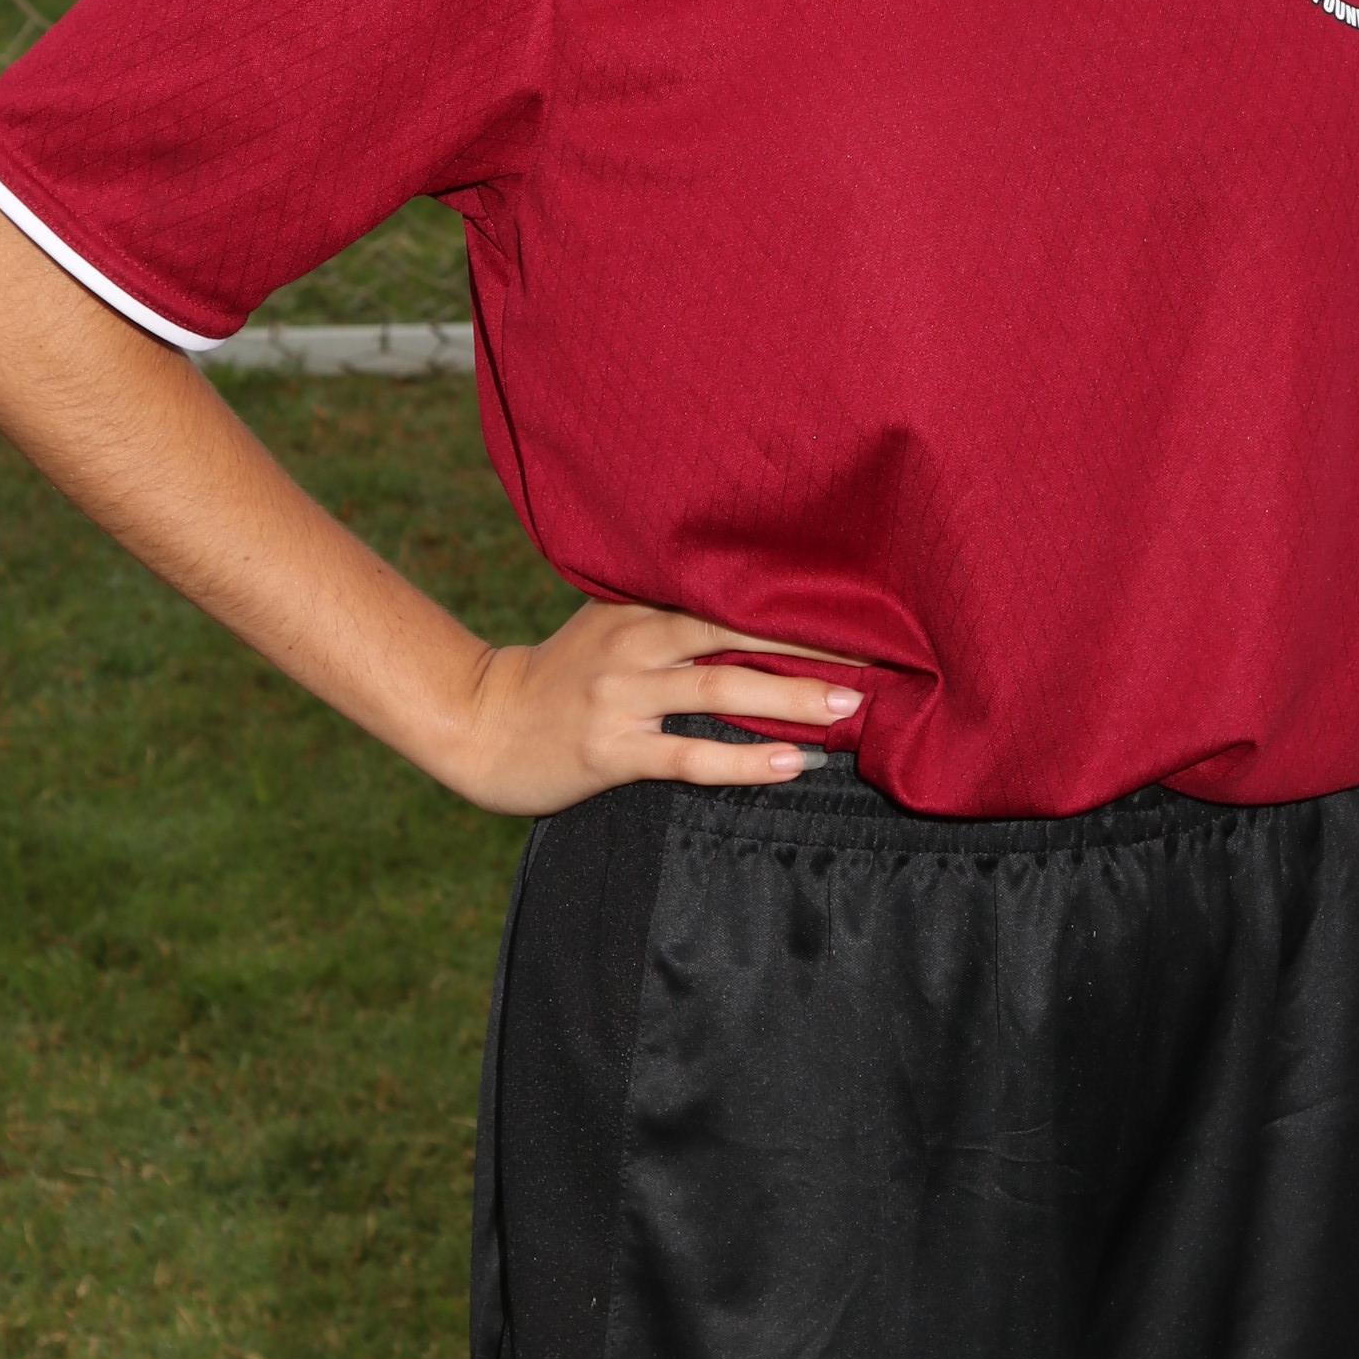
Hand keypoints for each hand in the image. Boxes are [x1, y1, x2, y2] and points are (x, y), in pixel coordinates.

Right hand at [446, 603, 863, 817]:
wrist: (484, 724)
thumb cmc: (564, 677)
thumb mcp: (611, 626)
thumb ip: (671, 615)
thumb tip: (760, 613)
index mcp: (638, 603)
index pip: (729, 594)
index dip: (794, 603)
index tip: (859, 611)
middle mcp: (633, 640)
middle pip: (736, 633)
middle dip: (810, 647)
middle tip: (875, 658)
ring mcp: (621, 695)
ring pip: (720, 691)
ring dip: (790, 699)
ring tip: (847, 711)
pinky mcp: (611, 749)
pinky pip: (689, 755)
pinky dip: (744, 761)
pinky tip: (790, 764)